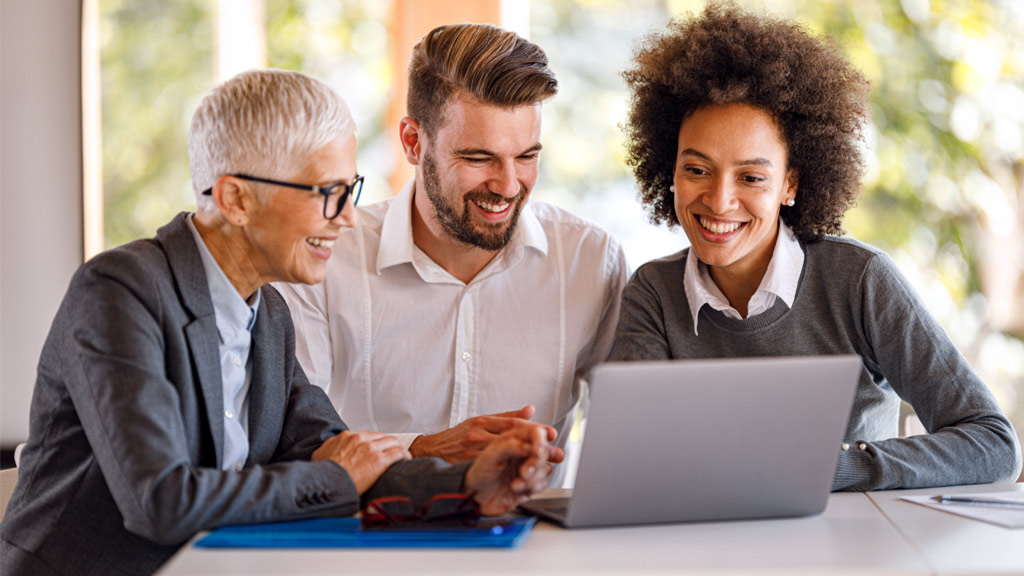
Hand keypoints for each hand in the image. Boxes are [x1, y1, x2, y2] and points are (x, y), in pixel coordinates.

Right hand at [312, 430, 409, 493]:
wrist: (328, 484)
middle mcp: (360, 439)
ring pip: (392, 441)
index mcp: (347, 437)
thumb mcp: (320, 455)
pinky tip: (405, 460)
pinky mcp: (379, 460)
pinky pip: (399, 453)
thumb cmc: (324, 474)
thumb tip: (328, 450)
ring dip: (396, 449)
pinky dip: (404, 455)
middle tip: (388, 453)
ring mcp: (371, 449)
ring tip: (399, 457)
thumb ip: (328, 448)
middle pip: (381, 436)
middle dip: (386, 445)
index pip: (367, 434)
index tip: (376, 449)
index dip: (374, 442)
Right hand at [409, 405, 559, 462]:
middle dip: (537, 446)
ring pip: (505, 456)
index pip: (513, 424)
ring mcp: (472, 452)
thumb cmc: (456, 437)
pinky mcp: (467, 466)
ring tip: (545, 466)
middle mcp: (478, 435)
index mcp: (482, 422)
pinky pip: (493, 470)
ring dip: (527, 461)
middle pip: (512, 439)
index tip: (551, 434)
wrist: (428, 451)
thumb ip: (506, 417)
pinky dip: (510, 473)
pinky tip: (523, 478)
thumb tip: (531, 410)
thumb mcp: (479, 421)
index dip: (534, 429)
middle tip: (556, 453)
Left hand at [464, 425, 559, 514]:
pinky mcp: (528, 485)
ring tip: (517, 481)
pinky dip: (533, 487)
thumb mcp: (488, 456)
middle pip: (542, 450)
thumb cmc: (475, 474)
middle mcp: (520, 454)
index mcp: (511, 441)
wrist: (471, 498)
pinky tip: (517, 488)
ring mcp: (525, 469)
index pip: (532, 431)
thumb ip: (509, 446)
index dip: (541, 434)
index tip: (545, 441)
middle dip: (538, 459)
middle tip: (526, 469)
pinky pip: (541, 484)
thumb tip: (529, 444)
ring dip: (534, 476)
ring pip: (544, 468)